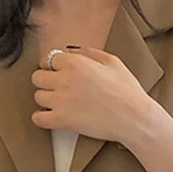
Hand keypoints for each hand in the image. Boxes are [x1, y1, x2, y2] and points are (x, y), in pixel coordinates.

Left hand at [30, 47, 152, 143]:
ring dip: (46, 100)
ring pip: (37, 96)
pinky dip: (41, 118)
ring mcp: (61, 101)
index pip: (50, 59)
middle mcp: (65, 79)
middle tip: (59, 89)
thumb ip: (88, 52)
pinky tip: (51, 117)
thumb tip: (71, 50)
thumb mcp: (112, 62)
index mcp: (75, 62)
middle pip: (38, 77)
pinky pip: (38, 118)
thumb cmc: (127, 92)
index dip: (57, 68)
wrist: (134, 118)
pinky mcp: (62, 121)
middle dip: (47, 82)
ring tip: (60, 104)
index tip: (63, 75)